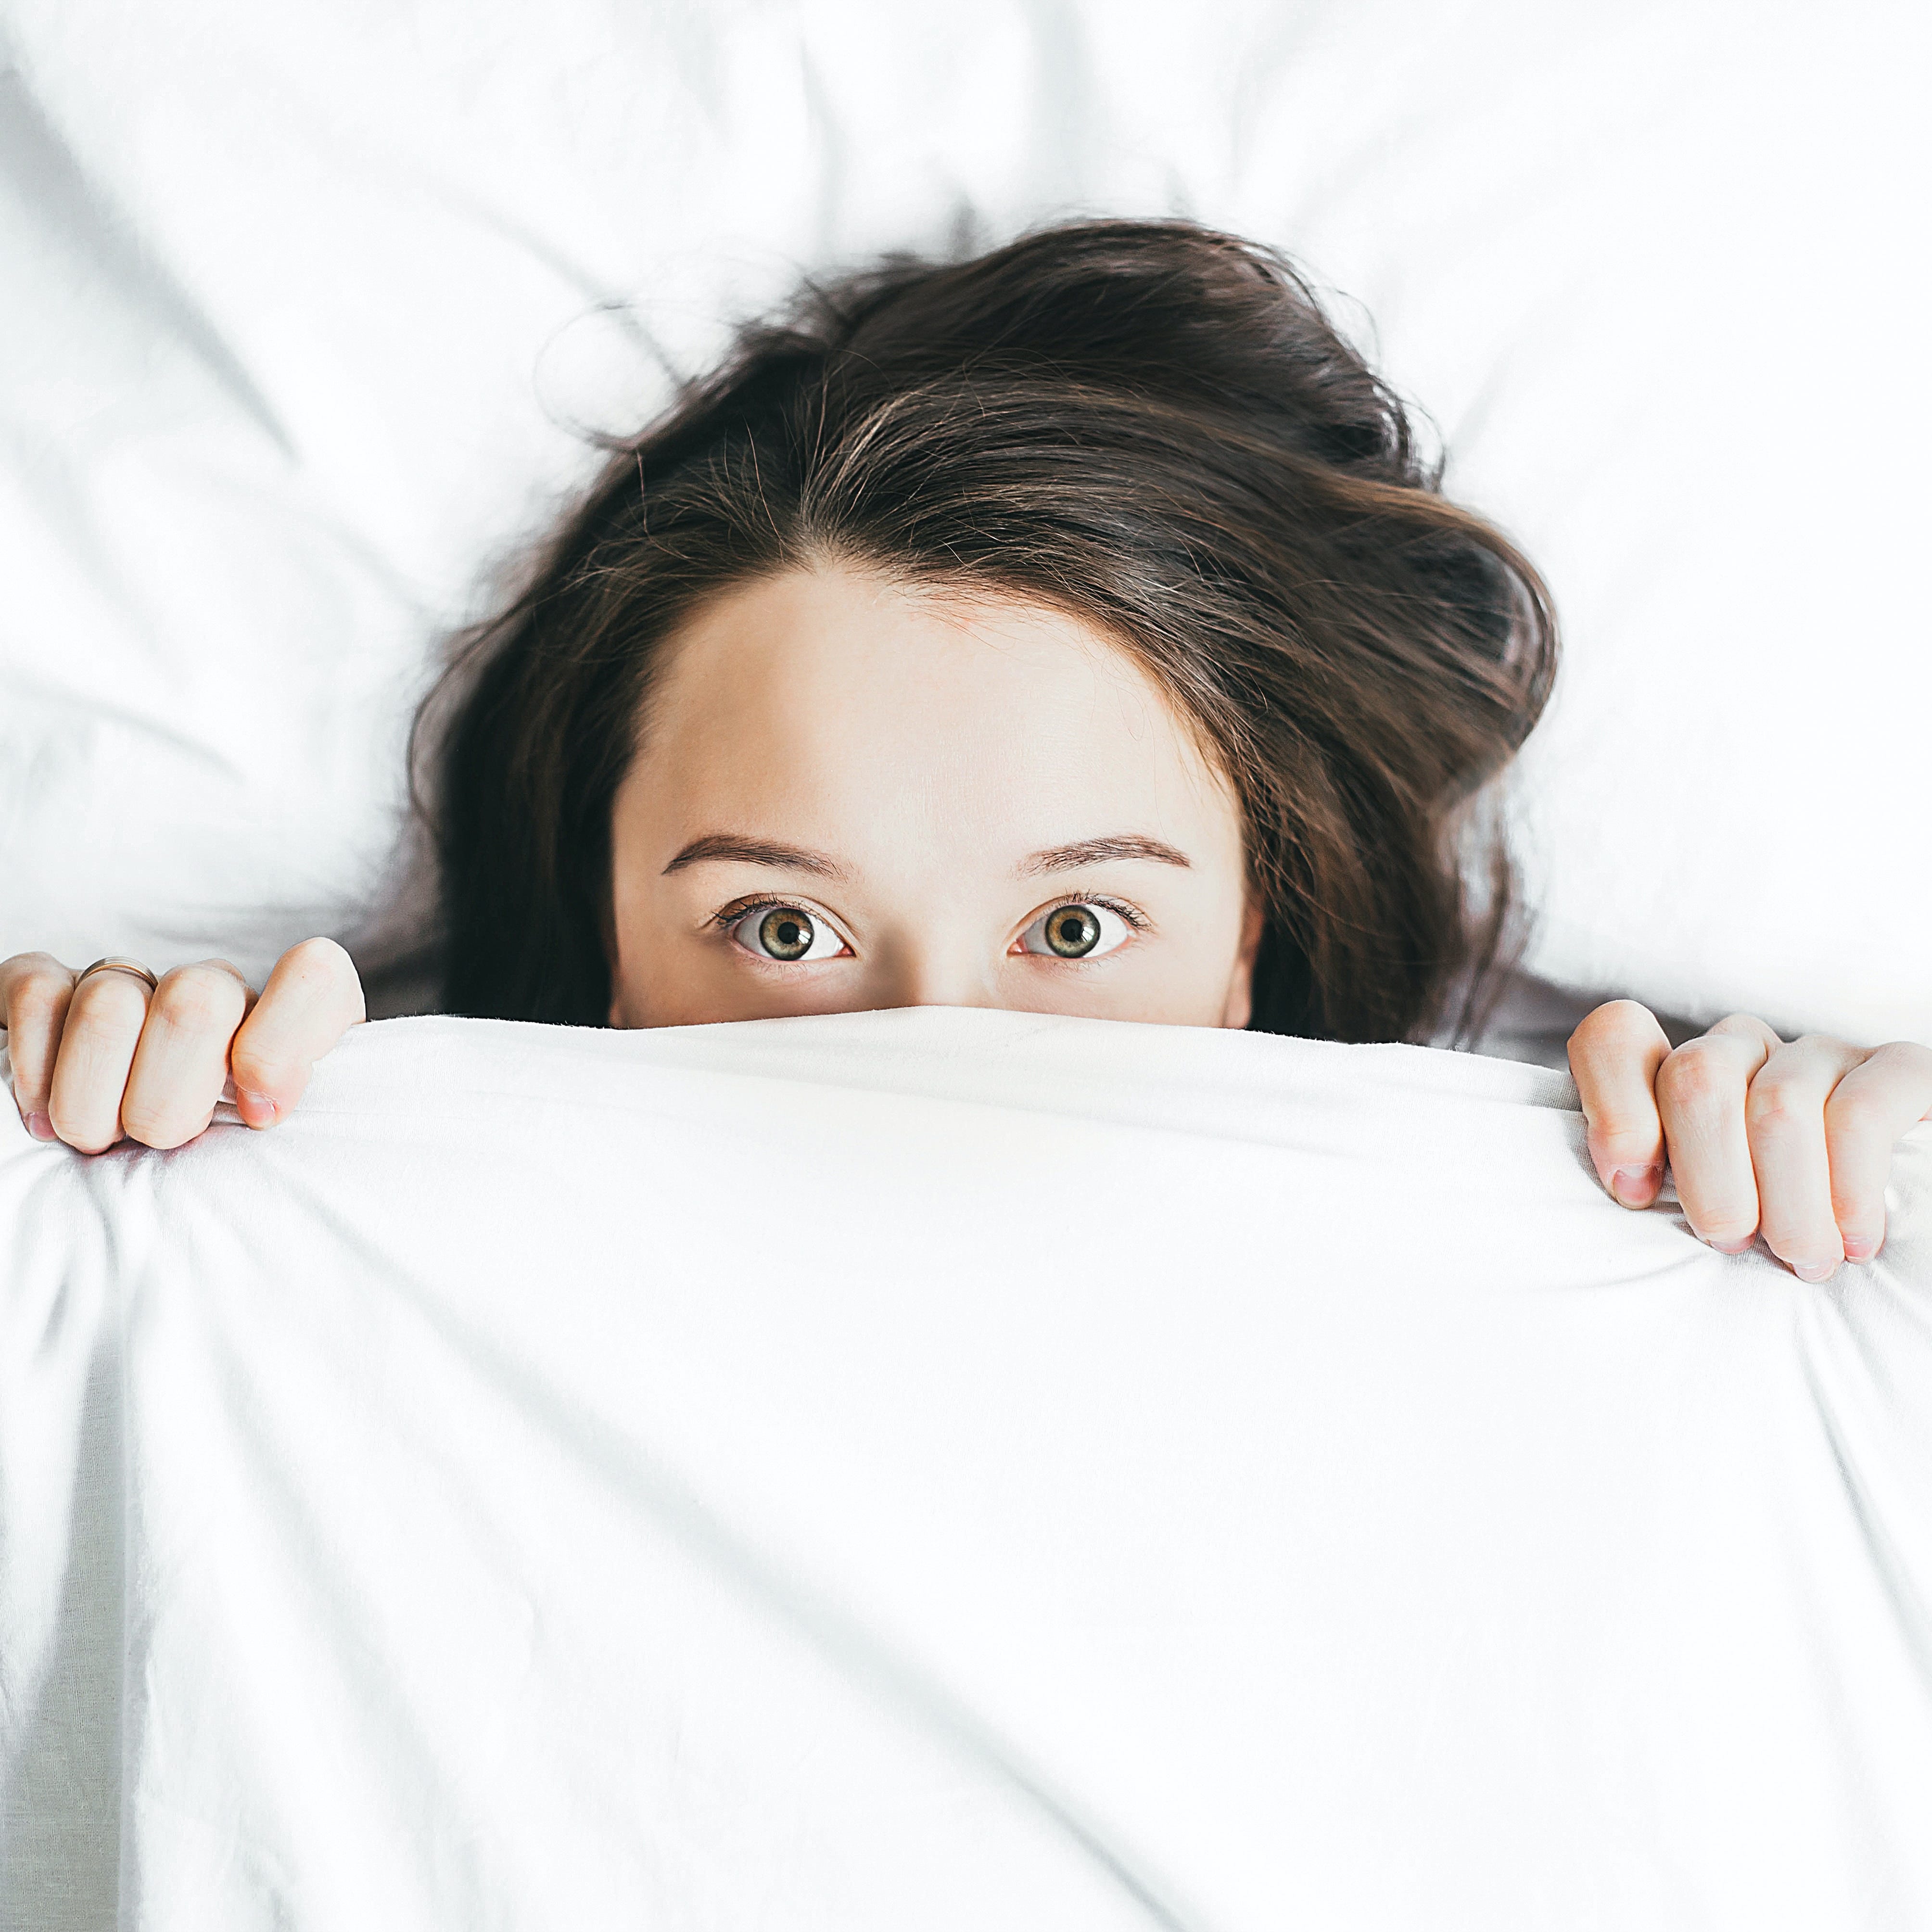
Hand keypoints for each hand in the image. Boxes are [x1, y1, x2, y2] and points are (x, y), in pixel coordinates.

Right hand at [1, 939, 364, 1153]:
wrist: (133, 1158)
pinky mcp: (53, 987)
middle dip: (168, 1100)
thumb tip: (263, 1108)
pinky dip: (36, 1069)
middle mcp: (215, 991)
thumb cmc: (225, 1166)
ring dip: (95, 1099)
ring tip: (102, 1139)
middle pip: (196, 1003)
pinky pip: (39, 996)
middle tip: (159, 1142)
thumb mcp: (280, 1156)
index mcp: (289, 1024)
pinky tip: (45, 1116)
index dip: (282, 1045)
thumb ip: (294, 1129)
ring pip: (110, 1005)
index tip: (259, 1115)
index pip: (314, 978)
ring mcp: (134, 983)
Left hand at [1568, 1000, 1931, 1281]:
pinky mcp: (1901, 1071)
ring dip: (1787, 1203)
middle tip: (1731, 1242)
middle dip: (1710, 1178)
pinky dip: (1849, 1188)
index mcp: (1679, 1075)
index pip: (1616, 1038)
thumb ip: (1648, 1187)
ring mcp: (1822, 1054)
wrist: (1896, 1259)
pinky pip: (1860, 1114)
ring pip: (1778, 1106)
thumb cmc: (1769, 1239)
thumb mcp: (1696, 1214)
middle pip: (1696, 1076)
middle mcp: (1746, 1049)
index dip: (1614, 1109)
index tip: (1635, 1193)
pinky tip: (1855, 1240)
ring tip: (1803, 1259)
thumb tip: (1628, 1190)